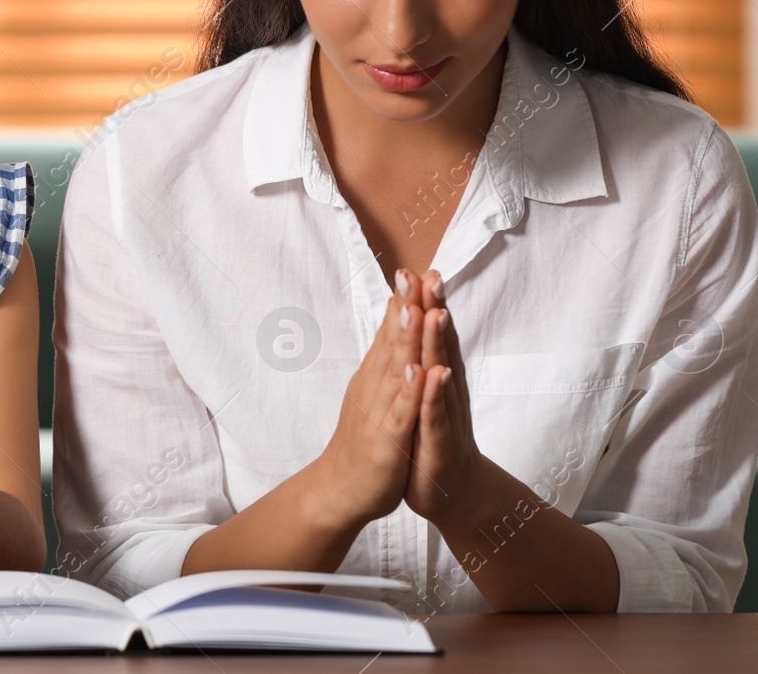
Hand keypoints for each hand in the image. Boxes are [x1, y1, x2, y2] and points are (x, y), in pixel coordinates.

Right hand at [313, 266, 429, 527]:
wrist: (341, 489)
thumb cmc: (363, 440)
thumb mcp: (374, 393)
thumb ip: (384, 356)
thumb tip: (394, 316)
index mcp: (375, 377)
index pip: (389, 333)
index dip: (401, 302)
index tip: (411, 268)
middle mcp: (373, 388)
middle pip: (391, 343)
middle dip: (404, 308)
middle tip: (410, 274)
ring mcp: (379, 414)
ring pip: (395, 371)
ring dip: (405, 340)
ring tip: (415, 309)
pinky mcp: (386, 441)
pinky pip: (400, 413)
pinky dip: (409, 391)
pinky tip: (417, 371)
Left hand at [404, 269, 485, 522]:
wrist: (451, 489)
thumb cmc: (433, 437)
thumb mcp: (423, 394)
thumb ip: (424, 359)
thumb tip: (420, 322)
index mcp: (435, 376)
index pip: (428, 333)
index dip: (423, 303)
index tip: (416, 270)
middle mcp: (444, 389)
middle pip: (438, 343)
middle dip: (433, 310)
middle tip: (430, 275)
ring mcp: (444, 413)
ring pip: (440, 372)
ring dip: (438, 343)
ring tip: (435, 312)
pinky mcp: (439, 440)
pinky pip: (436, 414)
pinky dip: (434, 394)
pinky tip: (434, 375)